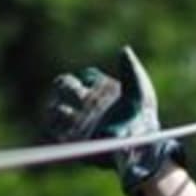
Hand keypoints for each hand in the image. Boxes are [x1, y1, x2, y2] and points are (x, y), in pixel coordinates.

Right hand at [43, 46, 183, 194]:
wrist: (142, 146)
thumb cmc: (143, 118)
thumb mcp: (140, 91)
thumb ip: (131, 70)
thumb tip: (124, 49)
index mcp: (100, 90)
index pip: (82, 77)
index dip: (81, 79)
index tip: (89, 86)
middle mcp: (88, 104)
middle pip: (64, 88)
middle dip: (65, 88)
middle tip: (73, 94)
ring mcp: (80, 122)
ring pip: (56, 109)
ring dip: (55, 107)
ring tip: (62, 111)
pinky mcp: (75, 141)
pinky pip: (54, 133)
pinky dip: (53, 129)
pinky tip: (63, 129)